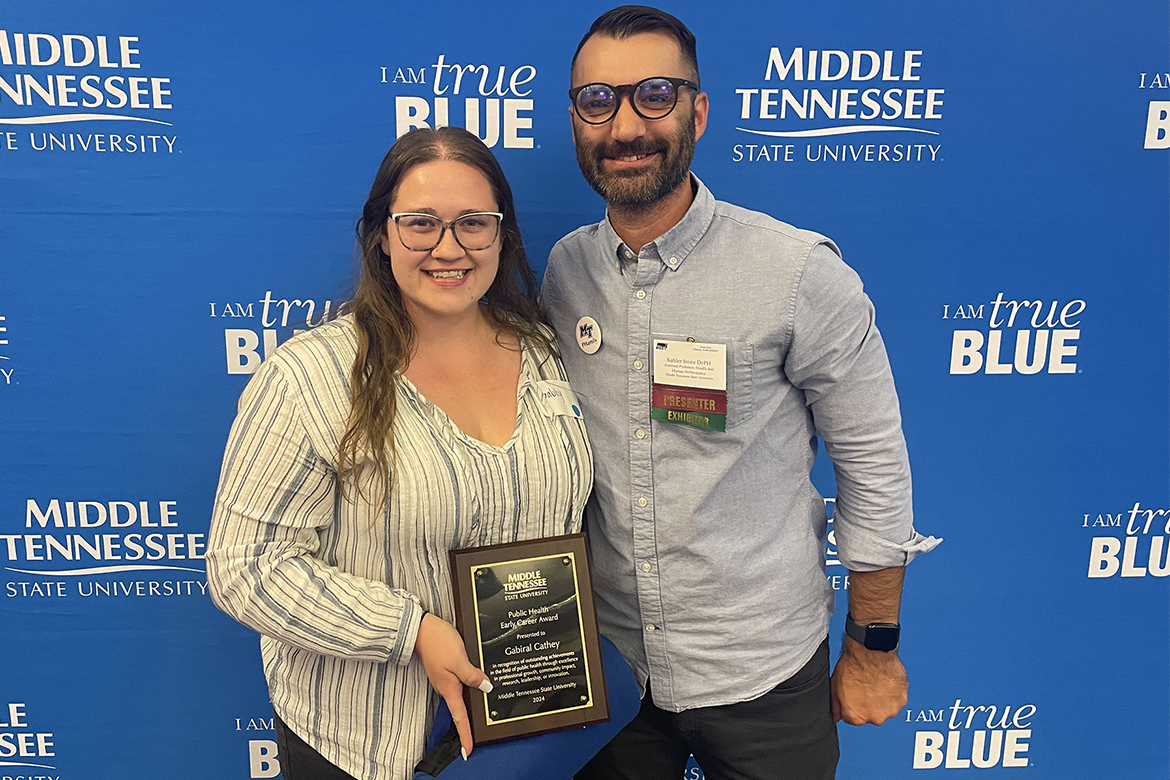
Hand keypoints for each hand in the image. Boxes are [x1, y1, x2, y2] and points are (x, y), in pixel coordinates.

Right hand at [414, 612, 492, 758]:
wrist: (420, 628)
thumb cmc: (438, 641)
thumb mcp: (459, 658)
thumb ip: (472, 675)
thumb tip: (486, 687)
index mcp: (449, 688)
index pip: (460, 717)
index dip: (465, 735)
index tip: (469, 751)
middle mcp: (446, 687)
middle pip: (460, 710)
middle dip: (467, 724)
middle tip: (475, 739)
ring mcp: (445, 679)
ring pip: (460, 695)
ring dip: (469, 705)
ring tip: (479, 714)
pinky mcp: (445, 669)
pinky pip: (459, 683)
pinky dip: (468, 686)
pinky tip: (474, 684)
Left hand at [830, 636, 906, 725]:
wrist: (871, 650)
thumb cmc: (854, 665)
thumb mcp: (835, 685)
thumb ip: (836, 705)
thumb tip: (836, 715)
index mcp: (856, 716)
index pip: (852, 719)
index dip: (853, 705)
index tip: (854, 696)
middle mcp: (875, 717)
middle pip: (871, 715)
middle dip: (868, 704)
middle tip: (866, 687)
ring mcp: (890, 709)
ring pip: (885, 708)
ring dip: (883, 699)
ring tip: (876, 683)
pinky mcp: (902, 699)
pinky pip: (897, 700)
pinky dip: (893, 693)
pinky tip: (886, 681)